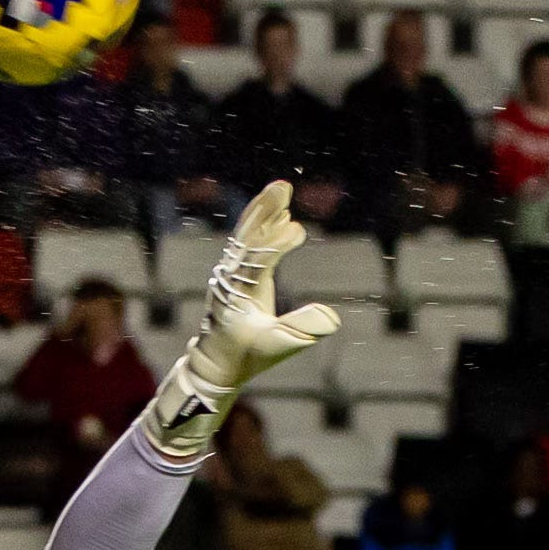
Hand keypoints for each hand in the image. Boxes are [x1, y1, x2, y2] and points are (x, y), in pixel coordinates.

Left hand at [155, 181, 339, 459]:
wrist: (217, 363)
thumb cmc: (246, 356)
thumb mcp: (276, 347)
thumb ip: (301, 332)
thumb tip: (331, 318)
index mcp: (241, 293)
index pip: (258, 260)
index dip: (276, 243)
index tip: (296, 228)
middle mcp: (233, 278)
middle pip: (249, 237)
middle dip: (265, 211)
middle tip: (282, 186)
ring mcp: (233, 274)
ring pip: (247, 236)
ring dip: (264, 212)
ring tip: (282, 189)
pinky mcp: (237, 274)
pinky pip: (249, 243)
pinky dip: (262, 226)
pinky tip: (281, 215)